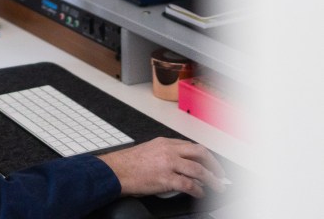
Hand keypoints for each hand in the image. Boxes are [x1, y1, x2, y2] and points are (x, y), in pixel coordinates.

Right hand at [101, 137, 227, 198]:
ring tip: (216, 186)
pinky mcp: (166, 179)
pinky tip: (200, 194)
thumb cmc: (129, 163)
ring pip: (198, 169)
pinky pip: (188, 185)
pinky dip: (198, 190)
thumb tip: (180, 164)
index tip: (210, 163)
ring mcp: (168, 164)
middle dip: (213, 164)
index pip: (191, 146)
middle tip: (219, 174)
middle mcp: (169, 151)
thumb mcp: (149, 150)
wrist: (117, 170)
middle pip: (199, 153)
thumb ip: (165, 153)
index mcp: (165, 142)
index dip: (204, 156)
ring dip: (211, 179)